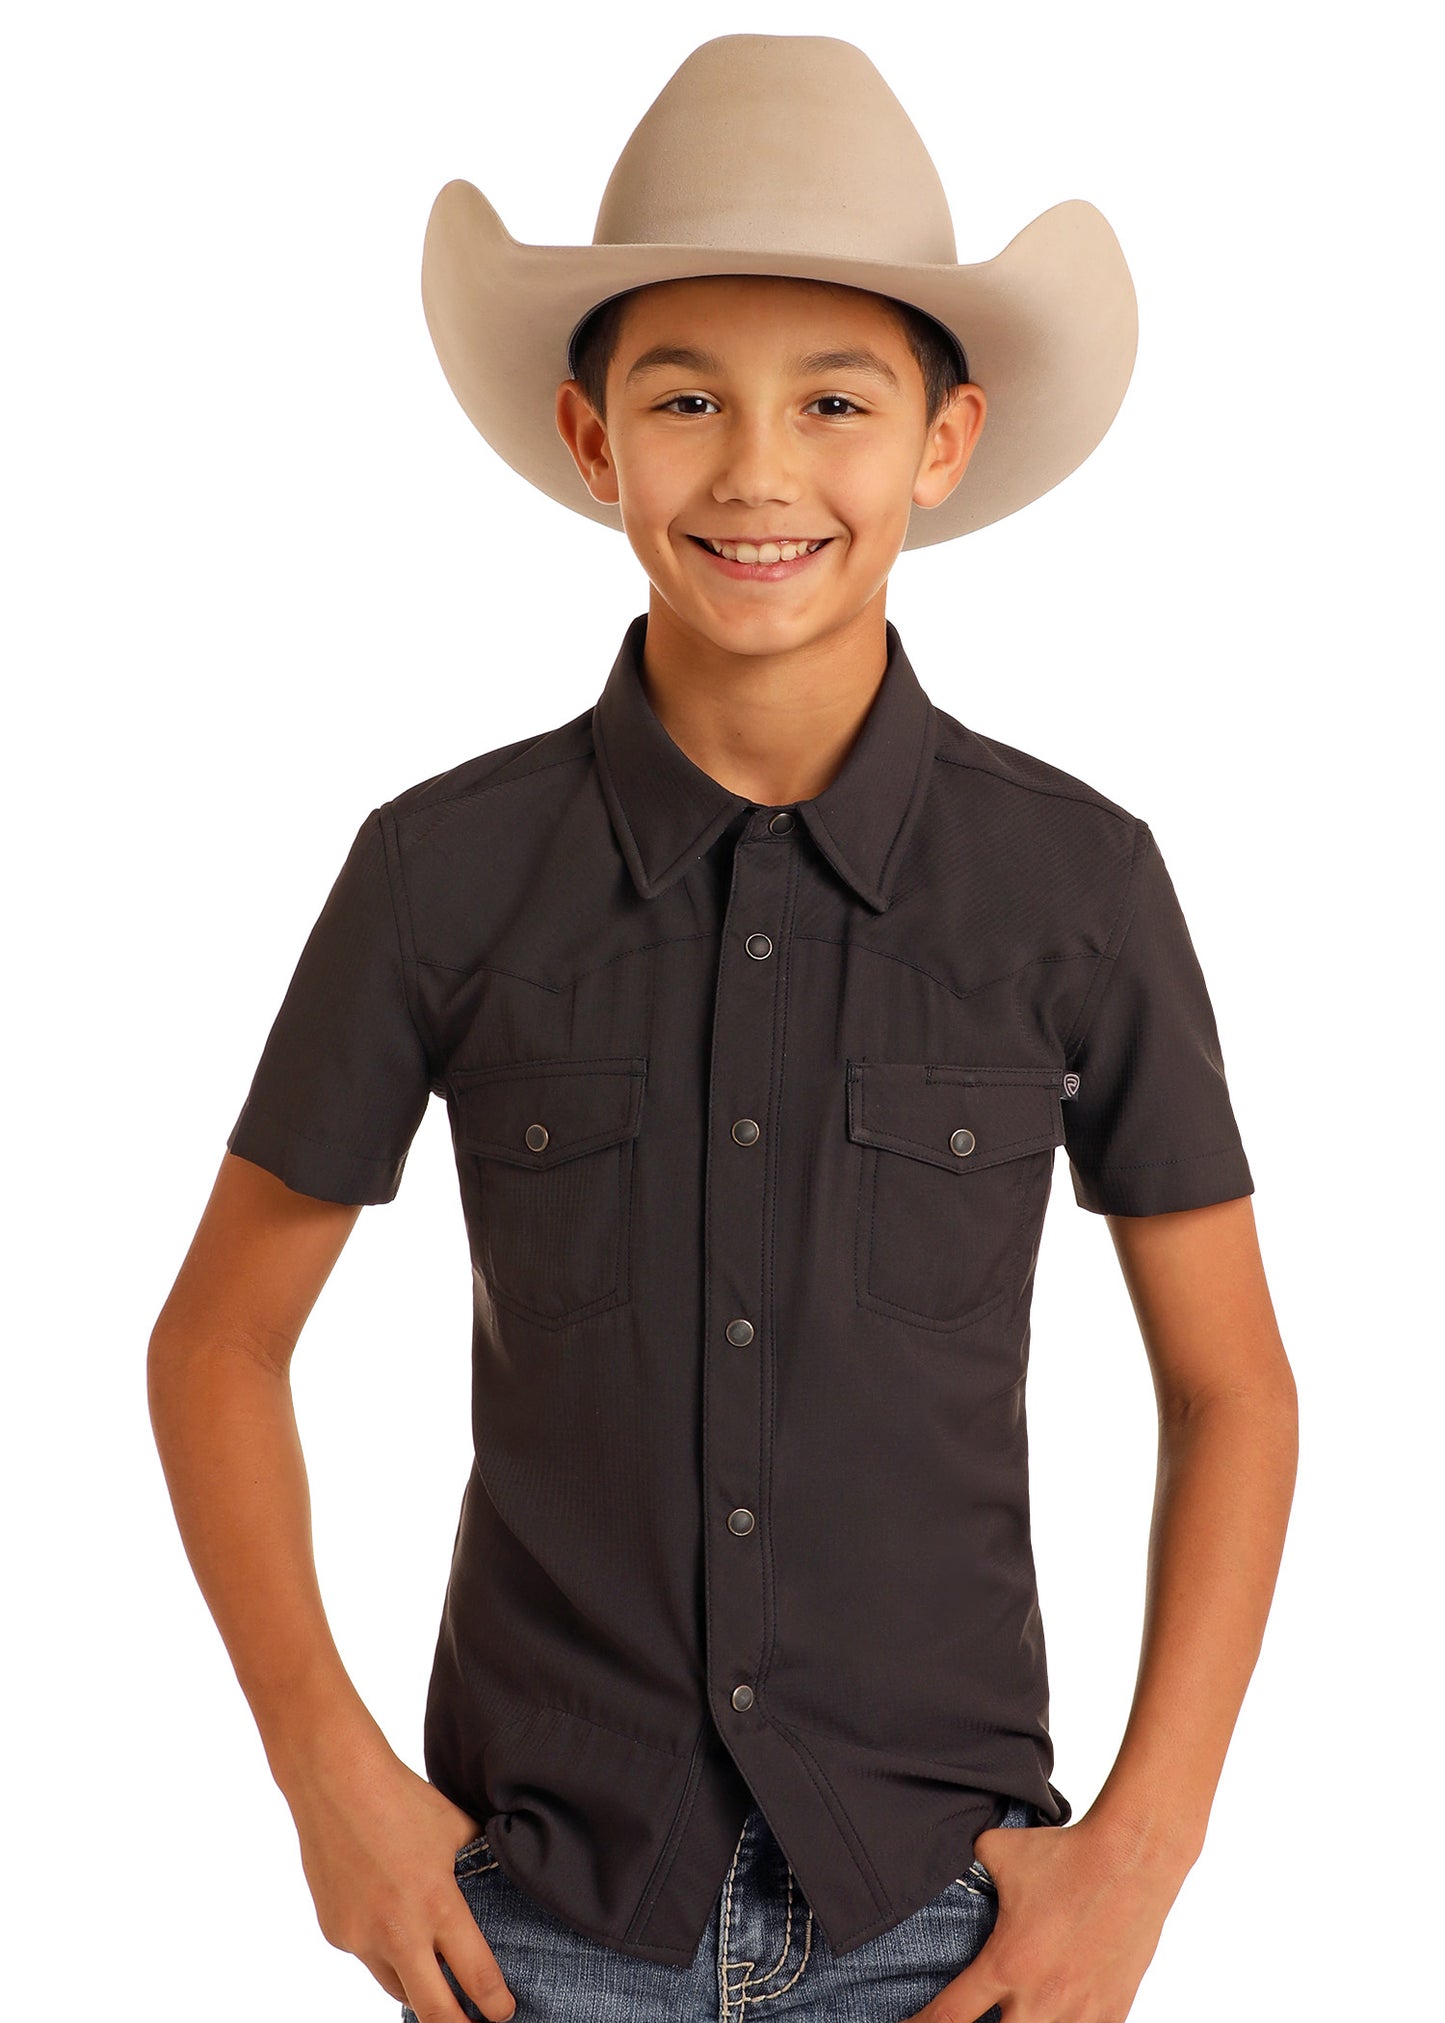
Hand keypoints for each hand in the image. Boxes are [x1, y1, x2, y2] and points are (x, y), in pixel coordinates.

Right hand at [282, 1728, 517, 2021]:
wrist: (334, 1781)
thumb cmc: (402, 1798)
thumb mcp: (456, 1830)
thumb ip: (478, 1869)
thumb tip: (505, 1888)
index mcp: (437, 1903)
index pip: (476, 1978)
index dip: (497, 2005)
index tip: (505, 2013)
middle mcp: (397, 1931)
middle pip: (433, 2011)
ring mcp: (360, 1938)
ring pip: (397, 1986)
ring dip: (419, 1986)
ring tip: (437, 1976)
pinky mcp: (335, 1934)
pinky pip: (368, 1958)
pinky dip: (385, 1951)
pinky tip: (391, 1918)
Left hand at [901, 1814, 1187, 2021]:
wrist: (1130, 1858)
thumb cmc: (1064, 1853)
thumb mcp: (998, 1849)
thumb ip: (968, 1866)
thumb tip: (944, 1860)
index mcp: (1006, 1963)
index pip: (948, 2018)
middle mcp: (1040, 1999)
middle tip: (970, 2019)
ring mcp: (1080, 2013)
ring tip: (1016, 2016)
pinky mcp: (1112, 2013)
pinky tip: (1056, 2017)